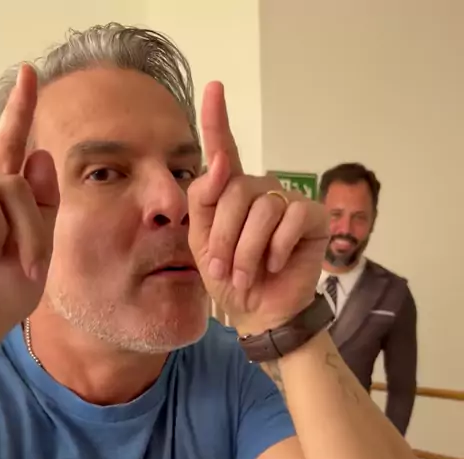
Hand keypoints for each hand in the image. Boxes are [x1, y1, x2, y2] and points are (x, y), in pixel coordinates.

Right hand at [0, 65, 58, 361]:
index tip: (31, 72)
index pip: (11, 146)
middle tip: (29, 268)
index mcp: (0, 198)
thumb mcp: (36, 254)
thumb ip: (42, 208)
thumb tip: (42, 154)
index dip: (20, 110)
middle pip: (16, 179)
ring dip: (13, 235)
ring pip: (3, 187)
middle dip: (33, 229)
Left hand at [188, 82, 328, 335]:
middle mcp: (261, 190)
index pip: (224, 151)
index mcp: (232, 193)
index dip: (217, 120)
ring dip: (248, 250)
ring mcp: (289, 201)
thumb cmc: (232, 278)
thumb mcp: (204, 243)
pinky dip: (277, 247)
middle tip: (226, 270)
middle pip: (235, 190)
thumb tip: (220, 163)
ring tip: (247, 274)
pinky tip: (276, 263)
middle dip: (225, 236)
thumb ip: (205, 202)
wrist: (258, 311)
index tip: (213, 87)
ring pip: (261, 209)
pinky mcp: (314, 217)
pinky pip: (291, 218)